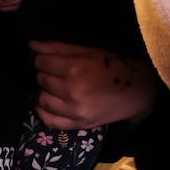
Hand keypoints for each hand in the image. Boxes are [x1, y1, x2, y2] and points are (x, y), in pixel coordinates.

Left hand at [32, 41, 157, 128]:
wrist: (137, 90)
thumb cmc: (113, 66)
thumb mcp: (88, 51)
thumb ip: (58, 48)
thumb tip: (32, 45)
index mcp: (75, 69)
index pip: (43, 63)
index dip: (42, 60)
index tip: (47, 60)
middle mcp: (72, 91)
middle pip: (42, 80)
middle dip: (45, 74)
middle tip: (55, 72)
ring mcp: (75, 110)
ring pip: (42, 99)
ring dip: (44, 91)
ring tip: (55, 87)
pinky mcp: (79, 124)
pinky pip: (50, 121)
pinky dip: (43, 111)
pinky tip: (47, 104)